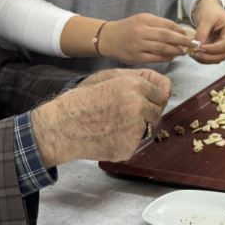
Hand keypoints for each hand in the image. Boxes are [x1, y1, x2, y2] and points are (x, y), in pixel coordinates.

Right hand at [31, 69, 171, 164]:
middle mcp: (139, 106)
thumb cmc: (80, 100)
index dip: (152, 95)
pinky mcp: (128, 148)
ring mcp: (134, 129)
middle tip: (122, 113)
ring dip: (136, 127)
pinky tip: (106, 135)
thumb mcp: (108, 77)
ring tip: (111, 123)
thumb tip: (164, 87)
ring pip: (147, 128)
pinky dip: (124, 141)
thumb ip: (138, 78)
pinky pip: (134, 143)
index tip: (144, 99)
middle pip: (158, 112)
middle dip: (146, 112)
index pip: (163, 92)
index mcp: (135, 86)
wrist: (60, 127)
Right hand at [100, 13, 195, 63]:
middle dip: (182, 41)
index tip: (189, 34)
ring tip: (184, 51)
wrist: (107, 37)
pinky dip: (165, 58)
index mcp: (144, 20)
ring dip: (176, 51)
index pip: (167, 24)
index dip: (180, 30)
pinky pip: (155, 58)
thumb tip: (179, 31)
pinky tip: (172, 57)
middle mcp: (141, 32)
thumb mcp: (142, 20)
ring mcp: (138, 45)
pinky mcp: (135, 57)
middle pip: (166, 36)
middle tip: (193, 44)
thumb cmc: (128, 28)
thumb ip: (159, 24)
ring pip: (162, 48)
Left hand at [189, 0, 224, 63]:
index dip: (213, 49)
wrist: (208, 8)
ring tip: (194, 53)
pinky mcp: (218, 48)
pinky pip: (212, 57)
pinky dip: (204, 58)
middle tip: (196, 53)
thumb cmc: (211, 10)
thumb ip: (202, 32)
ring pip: (218, 58)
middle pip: (223, 54)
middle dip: (209, 56)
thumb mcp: (206, 19)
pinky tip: (195, 53)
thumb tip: (197, 45)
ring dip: (206, 59)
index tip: (201, 48)